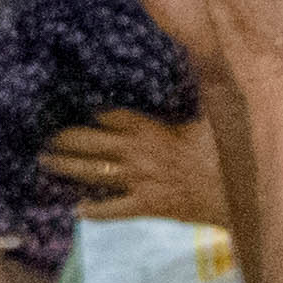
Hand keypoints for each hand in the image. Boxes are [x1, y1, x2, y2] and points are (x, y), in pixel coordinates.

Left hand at [43, 109, 224, 226]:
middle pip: (91, 141)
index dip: (97, 114)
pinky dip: (95, 211)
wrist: (235, 192)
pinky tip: (78, 210)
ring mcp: (138, 180)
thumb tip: (202, 71)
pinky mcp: (145, 205)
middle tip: (47, 137)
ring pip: (93, 172)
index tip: (86, 112)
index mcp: (151, 128)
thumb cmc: (224, 153)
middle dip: (66, 138)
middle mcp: (137, 152)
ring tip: (47, 162)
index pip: (113, 116)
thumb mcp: (208, 118)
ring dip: (67, 167)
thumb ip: (198, 98)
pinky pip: (113, 210)